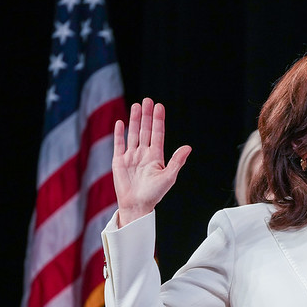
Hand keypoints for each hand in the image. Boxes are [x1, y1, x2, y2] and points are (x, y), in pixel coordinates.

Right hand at [112, 97, 191, 225]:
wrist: (137, 205)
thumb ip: (177, 161)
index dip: (158, 120)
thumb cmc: (154, 194)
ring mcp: (131, 157)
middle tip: (147, 100)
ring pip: (133, 134)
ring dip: (135, 120)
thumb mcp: (168, 177)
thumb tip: (188, 147)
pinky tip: (121, 122)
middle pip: (145, 130)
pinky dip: (120, 134)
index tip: (159, 106)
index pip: (157, 134)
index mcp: (156, 156)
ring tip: (136, 106)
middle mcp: (144, 154)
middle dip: (147, 115)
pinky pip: (119, 144)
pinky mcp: (119, 161)